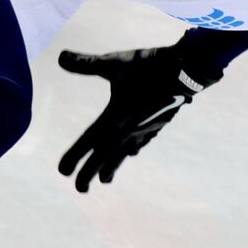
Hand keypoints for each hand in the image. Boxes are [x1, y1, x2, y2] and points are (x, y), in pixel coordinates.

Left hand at [57, 46, 221, 191]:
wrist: (187, 71)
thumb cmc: (148, 65)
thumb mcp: (114, 63)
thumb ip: (86, 63)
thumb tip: (60, 56)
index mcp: (114, 117)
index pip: (88, 141)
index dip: (74, 157)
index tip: (62, 172)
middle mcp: (127, 129)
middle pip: (105, 156)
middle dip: (90, 173)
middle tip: (80, 190)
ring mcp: (144, 130)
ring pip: (124, 154)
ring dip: (112, 167)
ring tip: (105, 180)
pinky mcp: (157, 125)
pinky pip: (140, 144)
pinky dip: (131, 151)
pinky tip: (131, 154)